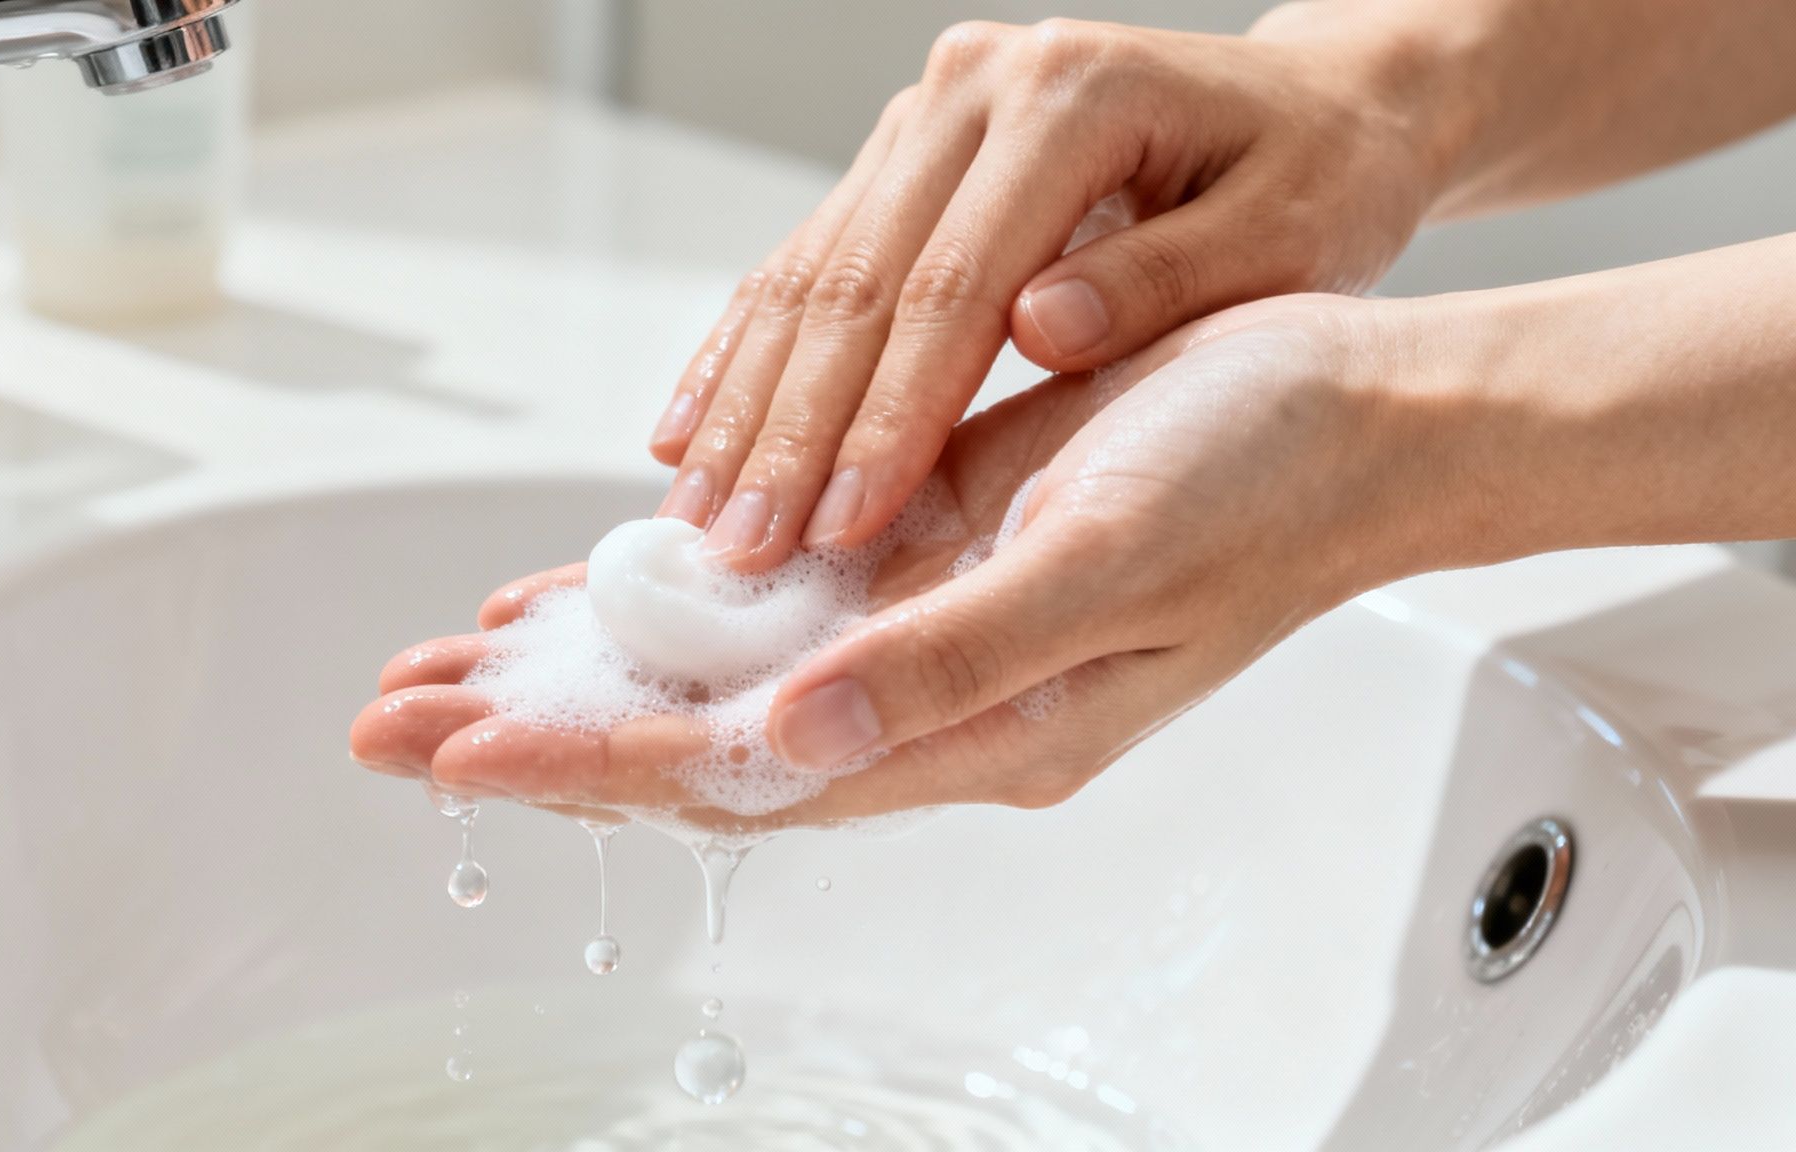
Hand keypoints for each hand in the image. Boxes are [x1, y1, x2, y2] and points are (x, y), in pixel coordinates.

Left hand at [353, 296, 1426, 830]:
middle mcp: (930, 700)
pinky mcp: (927, 556)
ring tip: (449, 661)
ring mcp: (922, 630)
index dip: (588, 765)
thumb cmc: (1264, 485)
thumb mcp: (1107, 568)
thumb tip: (785, 739)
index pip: (735, 775)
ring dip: (582, 668)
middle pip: (694, 742)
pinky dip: (666, 596)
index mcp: (974, 731)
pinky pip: (766, 599)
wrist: (1358, 416)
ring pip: (714, 674)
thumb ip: (947, 663)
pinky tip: (593, 590)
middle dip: (543, 730)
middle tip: (388, 716)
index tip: (455, 753)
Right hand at [648, 15, 1442, 574]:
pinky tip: (687, 432)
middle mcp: (979, 90)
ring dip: (744, 404)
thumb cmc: (1316, 181)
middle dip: (790, 429)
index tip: (844, 525)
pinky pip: (805, 263)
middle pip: (855, 278)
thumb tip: (1040, 327)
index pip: (955, 282)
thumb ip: (1165, 281)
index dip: (891, 414)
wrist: (1313, 111)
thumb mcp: (1288, 238)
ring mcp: (930, 117)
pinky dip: (744, 357)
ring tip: (690, 515)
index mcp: (1073, 98)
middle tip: (736, 549)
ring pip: (808, 272)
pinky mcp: (904, 156)